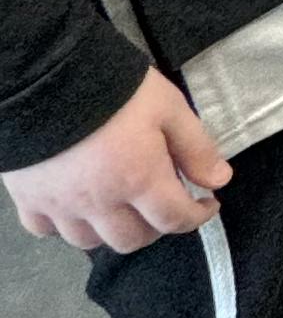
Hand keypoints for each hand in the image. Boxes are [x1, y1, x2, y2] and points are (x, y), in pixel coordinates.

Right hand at [5, 68, 229, 254]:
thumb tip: (219, 182)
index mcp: (138, 180)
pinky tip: (75, 209)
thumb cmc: (113, 88)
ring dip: (111, 232)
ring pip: (89, 243)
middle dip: (156, 228)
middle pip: (132, 240)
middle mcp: (100, 203)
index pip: (174, 219)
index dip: (198, 216)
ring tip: (122, 209)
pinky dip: (64, 227)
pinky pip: (45, 230)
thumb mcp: (168, 107)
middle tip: (163, 204)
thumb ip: (195, 147)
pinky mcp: (28, 198)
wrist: (46, 75)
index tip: (207, 203)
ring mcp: (60, 205)